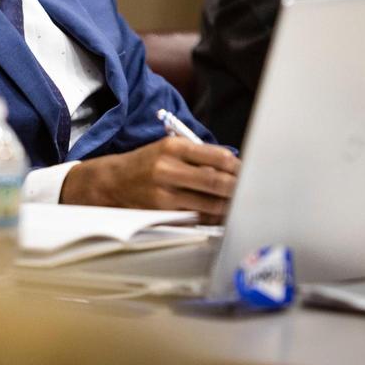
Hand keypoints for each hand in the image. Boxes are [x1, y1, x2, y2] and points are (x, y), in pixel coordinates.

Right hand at [59, 137, 240, 222]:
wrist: (112, 182)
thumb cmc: (148, 163)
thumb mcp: (169, 148)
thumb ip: (199, 155)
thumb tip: (234, 164)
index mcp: (174, 147)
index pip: (217, 157)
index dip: (238, 166)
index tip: (249, 171)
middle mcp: (168, 169)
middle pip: (216, 182)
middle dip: (238, 187)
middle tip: (251, 190)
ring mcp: (164, 193)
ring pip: (208, 203)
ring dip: (228, 205)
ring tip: (240, 203)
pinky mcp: (162, 212)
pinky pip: (196, 217)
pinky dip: (212, 216)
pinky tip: (221, 214)